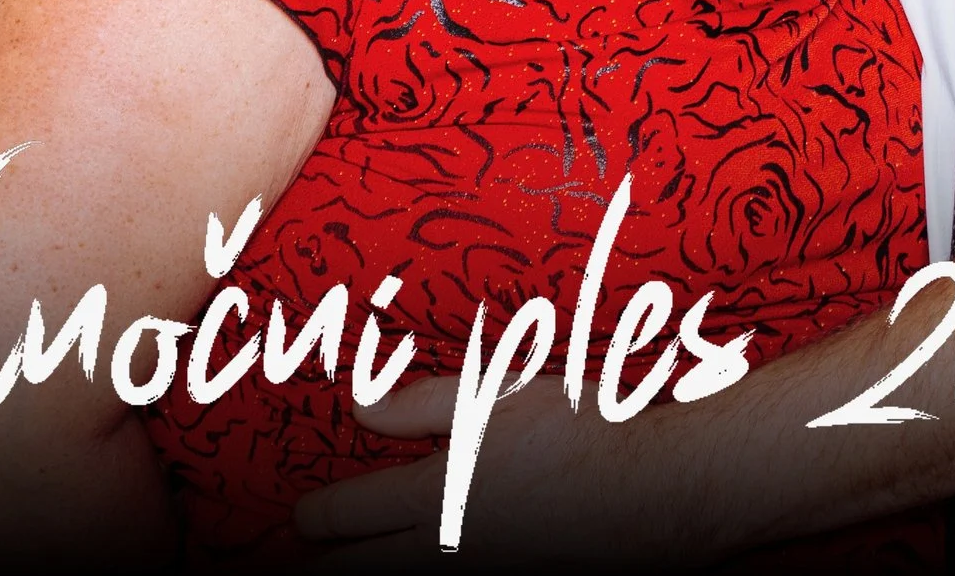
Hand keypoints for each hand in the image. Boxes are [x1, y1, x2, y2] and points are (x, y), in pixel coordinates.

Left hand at [293, 375, 707, 569]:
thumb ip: (422, 404)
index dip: (308, 519)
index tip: (302, 518)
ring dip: (363, 575)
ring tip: (345, 568)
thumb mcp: (500, 396)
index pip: (333, 519)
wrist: (664, 492)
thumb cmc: (586, 432)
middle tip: (290, 563)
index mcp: (433, 495)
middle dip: (310, 567)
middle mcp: (441, 554)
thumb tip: (358, 407)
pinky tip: (427, 566)